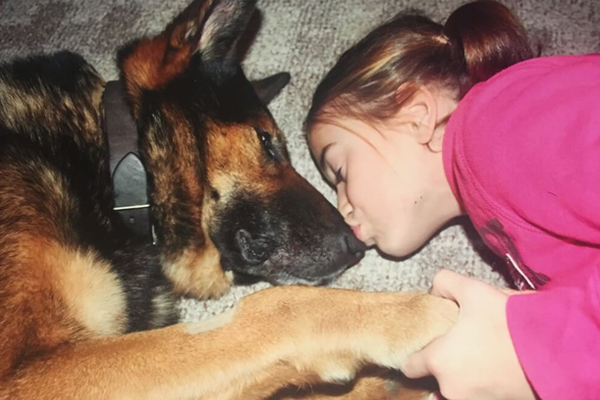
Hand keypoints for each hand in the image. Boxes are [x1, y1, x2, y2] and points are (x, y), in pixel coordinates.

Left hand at [402, 270, 535, 399]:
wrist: (554, 351)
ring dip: (463, 379)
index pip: (410, 366)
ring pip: (457, 392)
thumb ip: (444, 283)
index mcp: (439, 361)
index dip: (418, 352)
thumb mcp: (473, 289)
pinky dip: (482, 386)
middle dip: (444, 367)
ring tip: (479, 359)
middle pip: (435, 381)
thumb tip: (434, 291)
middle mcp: (451, 388)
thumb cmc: (508, 321)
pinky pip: (479, 396)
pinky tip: (494, 368)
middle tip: (460, 348)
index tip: (429, 344)